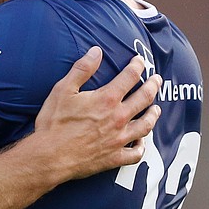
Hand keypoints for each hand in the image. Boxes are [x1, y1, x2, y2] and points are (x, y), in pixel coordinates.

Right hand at [34, 46, 160, 179]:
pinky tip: (141, 142)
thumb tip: (96, 51)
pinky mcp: (114, 157)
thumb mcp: (63, 89)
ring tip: (156, 109)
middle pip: (144, 98)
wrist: (50, 155)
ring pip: (146, 125)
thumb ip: (82, 69)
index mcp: (106, 99)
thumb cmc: (54, 122)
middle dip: (153, 86)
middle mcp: (118, 118)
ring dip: (153, 115)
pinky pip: (136, 153)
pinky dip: (141, 147)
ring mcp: (119, 139)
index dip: (137, 66)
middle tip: (157, 79)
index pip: (129, 77)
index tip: (140, 60)